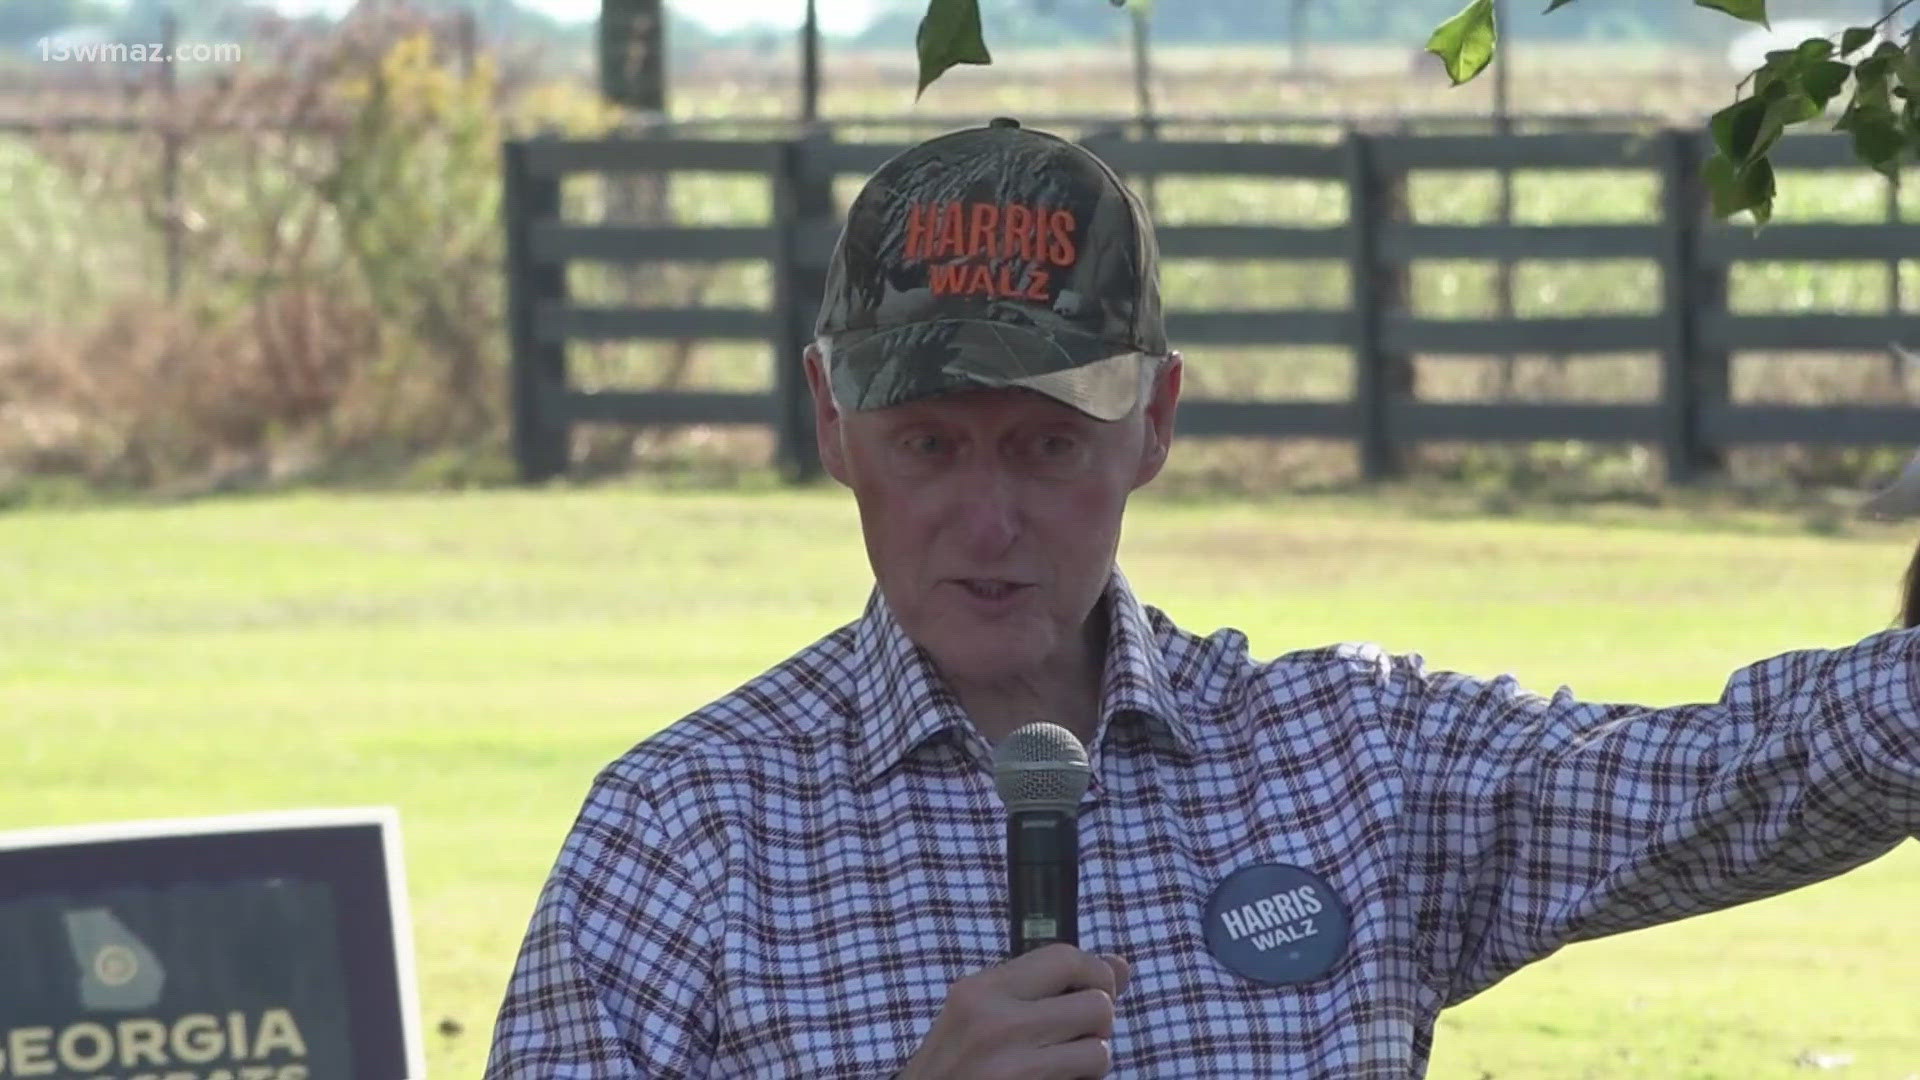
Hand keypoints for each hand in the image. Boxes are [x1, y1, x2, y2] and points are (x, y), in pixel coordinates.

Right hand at [897, 943, 1131, 1079]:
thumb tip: (1121, 965)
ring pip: (1100, 1052)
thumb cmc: (954, 1067)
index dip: (1096, 973)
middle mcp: (995, 1023)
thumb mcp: (980, 1017)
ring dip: (1089, 1063)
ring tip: (1059, 1067)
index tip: (1095, 992)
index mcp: (981, 991)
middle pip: (1097, 1004)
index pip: (1066, 958)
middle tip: (1071, 1040)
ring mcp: (1011, 1068)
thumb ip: (1044, 988)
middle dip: (1097, 1025)